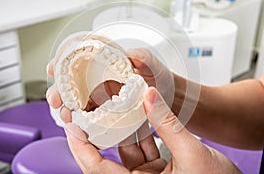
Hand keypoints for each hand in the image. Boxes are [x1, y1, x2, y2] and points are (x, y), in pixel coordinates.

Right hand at [46, 48, 173, 122]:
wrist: (169, 99)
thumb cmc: (160, 78)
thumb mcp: (154, 65)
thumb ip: (145, 58)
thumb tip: (131, 54)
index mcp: (107, 65)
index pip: (79, 61)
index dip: (63, 64)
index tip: (53, 68)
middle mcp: (101, 81)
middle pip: (73, 85)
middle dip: (60, 92)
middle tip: (57, 100)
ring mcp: (103, 98)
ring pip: (78, 104)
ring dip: (68, 110)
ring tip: (66, 116)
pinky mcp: (108, 115)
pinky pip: (91, 119)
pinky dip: (83, 124)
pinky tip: (79, 128)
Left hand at [65, 87, 240, 172]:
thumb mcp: (192, 152)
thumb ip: (168, 124)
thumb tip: (149, 96)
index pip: (97, 169)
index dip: (80, 147)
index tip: (71, 126)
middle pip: (107, 158)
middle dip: (96, 135)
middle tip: (86, 113)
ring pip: (127, 151)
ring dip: (123, 129)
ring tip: (115, 107)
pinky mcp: (158, 171)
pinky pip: (143, 150)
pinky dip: (141, 133)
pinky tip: (140, 116)